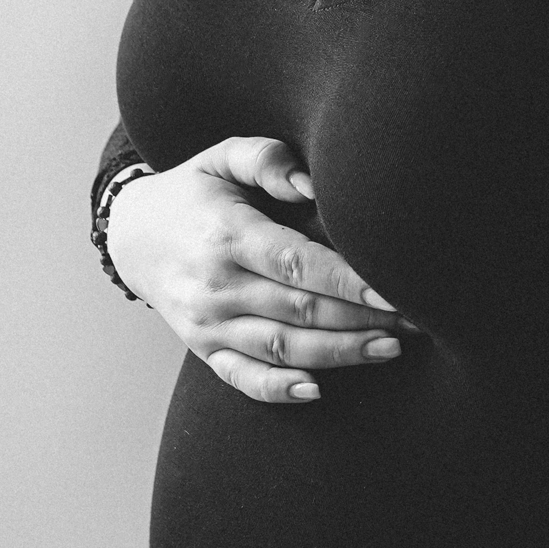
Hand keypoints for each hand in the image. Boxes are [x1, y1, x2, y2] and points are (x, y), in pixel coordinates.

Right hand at [104, 134, 404, 404]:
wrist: (132, 235)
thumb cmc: (194, 191)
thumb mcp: (221, 157)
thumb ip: (267, 160)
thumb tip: (313, 187)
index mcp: (226, 236)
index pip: (296, 264)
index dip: (348, 281)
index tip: (395, 290)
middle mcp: (216, 286)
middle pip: (299, 311)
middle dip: (362, 319)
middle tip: (417, 321)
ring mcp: (207, 324)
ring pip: (281, 348)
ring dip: (339, 354)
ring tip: (391, 349)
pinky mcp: (203, 349)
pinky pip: (242, 378)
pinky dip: (278, 390)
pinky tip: (317, 389)